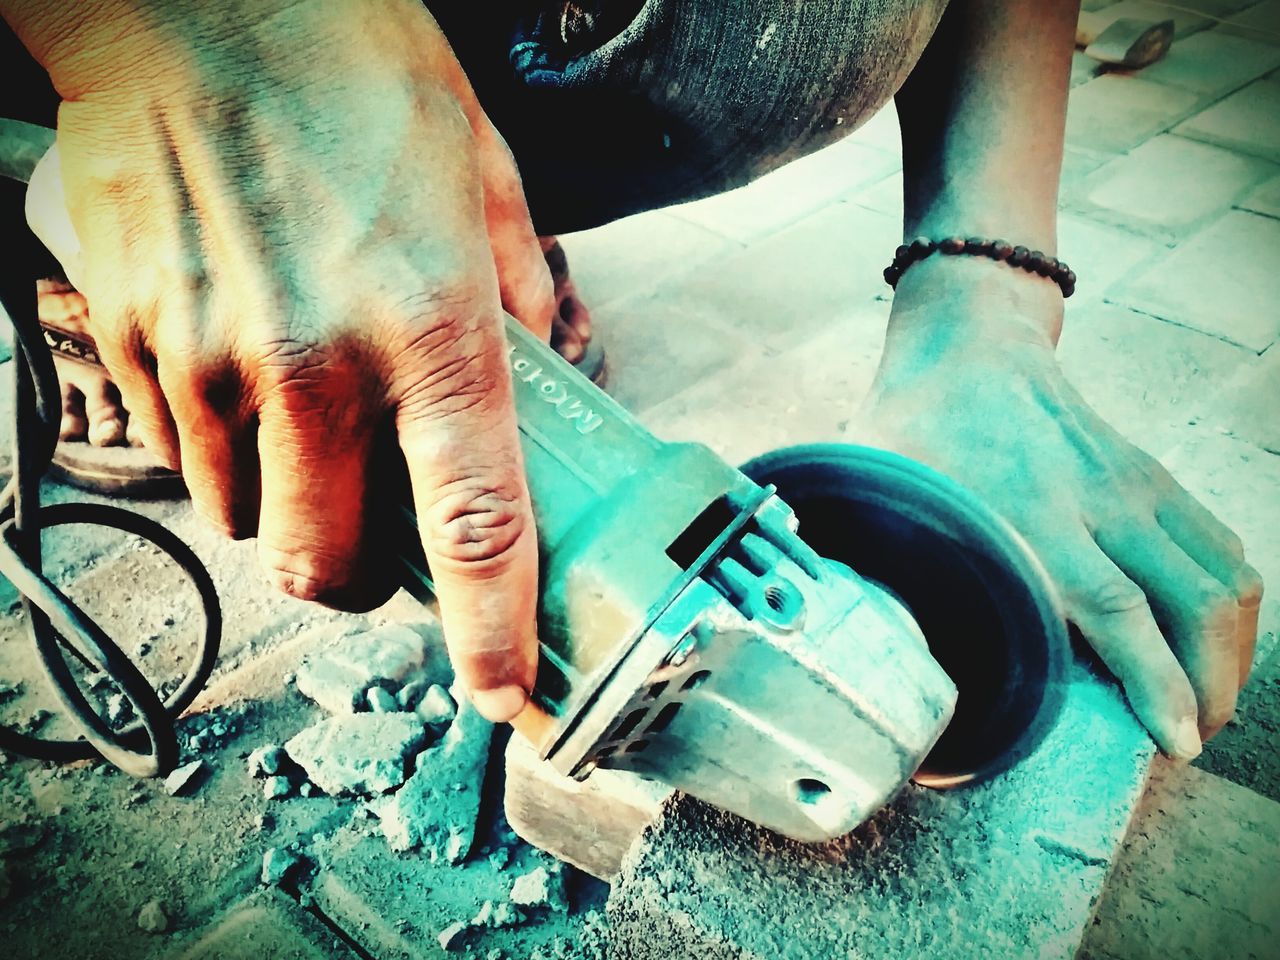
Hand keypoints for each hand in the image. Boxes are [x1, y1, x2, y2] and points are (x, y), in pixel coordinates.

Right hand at [21, 0, 555, 720]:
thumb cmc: (349, 66)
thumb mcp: (482, 170)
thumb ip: (518, 291)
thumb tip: (536, 369)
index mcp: (432, 323)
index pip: (473, 521)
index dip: (491, 628)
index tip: (506, 691)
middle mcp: (317, 362)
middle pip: (331, 564)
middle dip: (361, 578)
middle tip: (383, 539)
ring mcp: (209, 358)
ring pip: (247, 520)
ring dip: (287, 509)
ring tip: (309, 428)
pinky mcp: (133, 340)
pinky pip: (179, 450)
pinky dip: (220, 447)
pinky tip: (244, 367)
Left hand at [861, 268, 1262, 758]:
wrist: (969, 346)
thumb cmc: (914, 434)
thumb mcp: (883, 499)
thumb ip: (884, 572)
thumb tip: (878, 661)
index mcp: (1026, 510)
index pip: (1115, 606)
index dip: (1155, 681)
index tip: (1177, 741)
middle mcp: (1099, 498)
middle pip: (1194, 601)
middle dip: (1209, 686)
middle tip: (1189, 743)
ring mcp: (1137, 483)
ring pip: (1226, 578)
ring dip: (1231, 652)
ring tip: (1205, 705)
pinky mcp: (1155, 476)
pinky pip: (1222, 547)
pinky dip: (1231, 604)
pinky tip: (1210, 644)